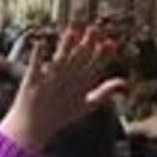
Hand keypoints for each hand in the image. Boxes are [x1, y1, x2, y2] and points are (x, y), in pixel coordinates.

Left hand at [0, 30, 124, 152]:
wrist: (34, 127)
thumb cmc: (61, 114)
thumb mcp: (88, 105)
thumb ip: (106, 92)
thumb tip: (125, 81)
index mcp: (81, 86)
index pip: (96, 67)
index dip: (103, 55)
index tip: (111, 41)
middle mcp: (67, 82)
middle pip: (79, 60)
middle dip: (87, 44)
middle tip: (94, 28)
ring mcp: (49, 81)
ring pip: (61, 60)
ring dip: (67, 46)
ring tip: (72, 31)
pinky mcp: (31, 82)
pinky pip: (35, 66)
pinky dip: (38, 55)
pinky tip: (40, 42)